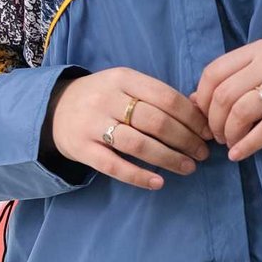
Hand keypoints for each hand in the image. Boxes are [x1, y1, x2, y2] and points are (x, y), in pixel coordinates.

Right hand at [48, 69, 212, 189]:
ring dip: (168, 158)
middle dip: (185, 140)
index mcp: (123, 78)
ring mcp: (92, 124)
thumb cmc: (103, 98)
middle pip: (155, 121)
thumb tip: (198, 112)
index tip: (207, 132)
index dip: (191, 117)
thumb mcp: (125, 85)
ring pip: (137, 144)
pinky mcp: (82, 149)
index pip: (166, 97)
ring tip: (188, 168)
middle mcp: (107, 98)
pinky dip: (139, 176)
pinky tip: (158, 182)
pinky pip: (114, 166)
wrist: (54, 109)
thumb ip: (156, 96)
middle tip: (202, 154)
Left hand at [191, 40, 261, 161]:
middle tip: (218, 137)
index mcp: (258, 50)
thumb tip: (194, 100)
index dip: (202, 100)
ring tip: (231, 144)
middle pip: (224, 95)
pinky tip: (240, 155)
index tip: (205, 118)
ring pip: (241, 111)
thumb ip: (234, 79)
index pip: (214, 72)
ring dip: (229, 134)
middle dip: (214, 122)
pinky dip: (248, 145)